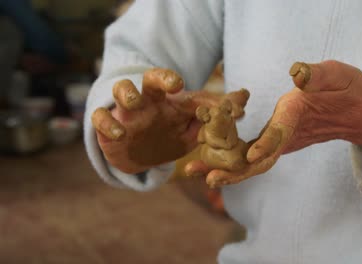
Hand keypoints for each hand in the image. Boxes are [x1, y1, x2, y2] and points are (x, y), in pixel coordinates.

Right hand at [91, 68, 248, 173]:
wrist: (137, 157)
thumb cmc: (166, 138)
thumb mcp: (192, 132)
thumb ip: (214, 119)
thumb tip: (243, 105)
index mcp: (172, 103)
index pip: (193, 96)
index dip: (213, 102)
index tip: (234, 110)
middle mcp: (151, 101)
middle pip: (153, 78)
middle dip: (163, 78)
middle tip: (175, 84)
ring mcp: (127, 112)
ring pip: (122, 89)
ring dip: (127, 93)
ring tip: (133, 103)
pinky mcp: (107, 126)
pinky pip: (100, 117)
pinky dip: (107, 123)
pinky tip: (119, 133)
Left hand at [200, 60, 361, 186]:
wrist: (355, 113)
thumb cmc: (346, 89)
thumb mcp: (338, 75)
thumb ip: (318, 76)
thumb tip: (297, 73)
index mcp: (297, 116)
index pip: (281, 132)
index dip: (267, 144)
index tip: (250, 157)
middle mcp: (287, 135)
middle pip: (261, 159)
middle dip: (235, 171)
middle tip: (208, 179)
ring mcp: (282, 143)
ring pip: (252, 163)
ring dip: (225, 171)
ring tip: (194, 173)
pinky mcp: (276, 142)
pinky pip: (251, 158)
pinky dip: (230, 164)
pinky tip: (206, 166)